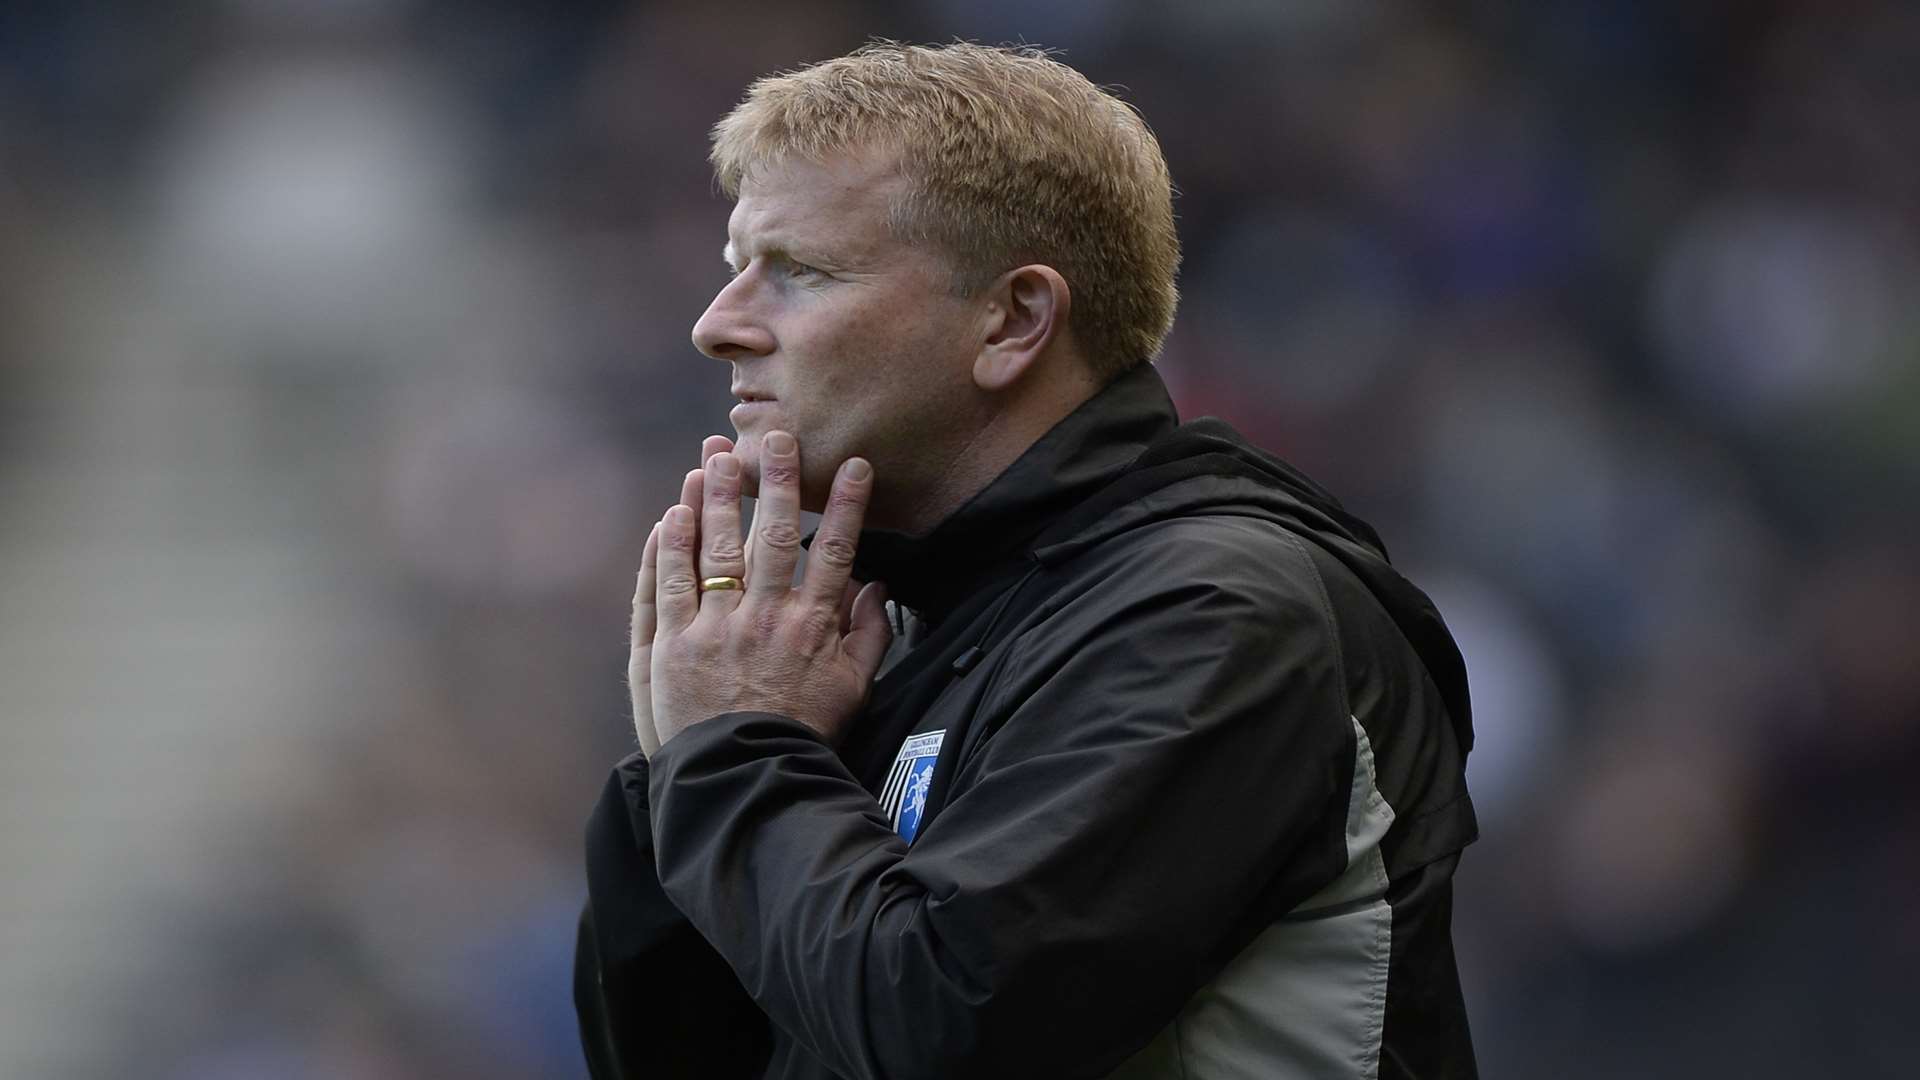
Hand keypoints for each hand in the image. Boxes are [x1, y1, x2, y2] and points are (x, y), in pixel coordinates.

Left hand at [646, 429, 892, 747]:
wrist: (746, 777)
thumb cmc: (803, 733)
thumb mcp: (853, 689)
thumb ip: (870, 636)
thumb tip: (879, 588)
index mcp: (810, 627)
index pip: (832, 553)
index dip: (845, 506)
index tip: (853, 465)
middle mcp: (764, 618)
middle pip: (772, 537)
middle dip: (776, 482)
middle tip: (777, 437)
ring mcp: (716, 628)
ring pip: (716, 550)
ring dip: (718, 499)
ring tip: (717, 457)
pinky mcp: (674, 644)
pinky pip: (671, 584)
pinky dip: (672, 546)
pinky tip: (676, 512)